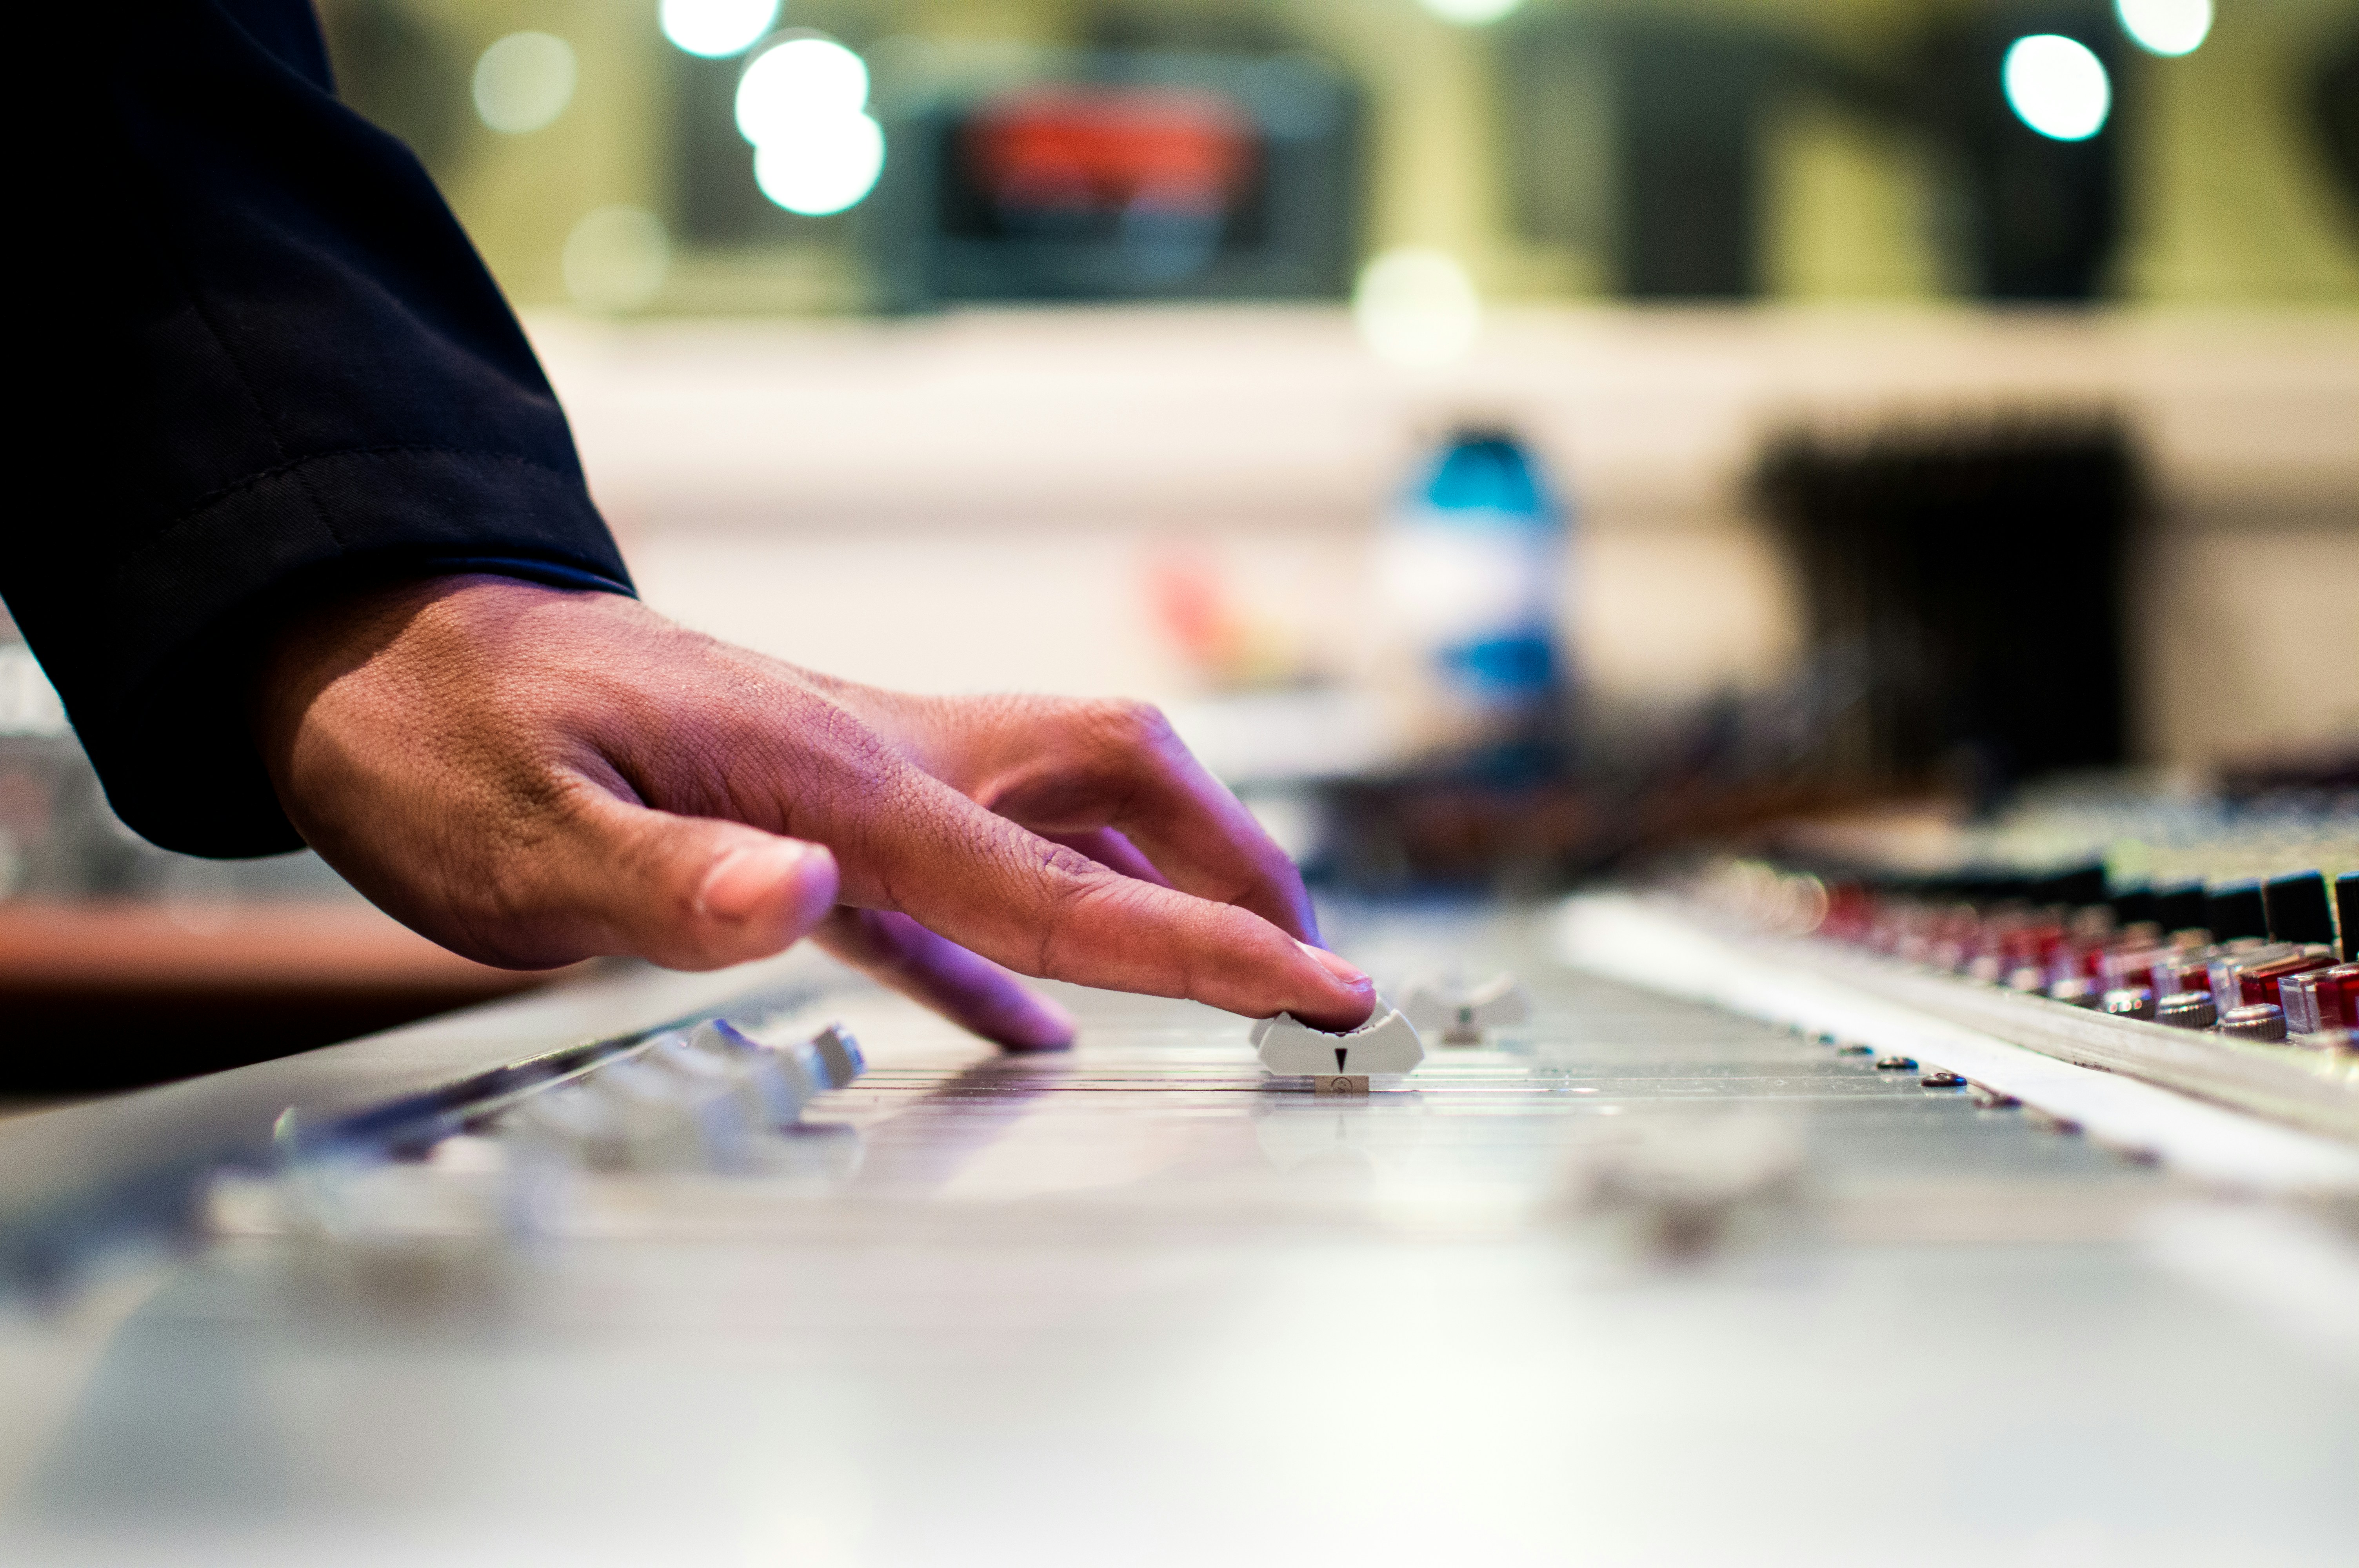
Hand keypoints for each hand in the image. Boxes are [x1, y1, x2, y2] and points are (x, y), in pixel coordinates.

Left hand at [252, 576, 1375, 1048]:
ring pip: (1056, 810)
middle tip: (1306, 958)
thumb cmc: (438, 739)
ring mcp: (848, 777)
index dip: (1201, 941)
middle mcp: (872, 759)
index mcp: (833, 778)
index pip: (1055, 881)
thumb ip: (665, 878)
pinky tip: (1036, 1014)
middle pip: (1112, 783)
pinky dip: (1020, 944)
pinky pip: (952, 880)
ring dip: (1155, 879)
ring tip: (1227, 961)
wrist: (380, 645)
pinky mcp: (803, 809)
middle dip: (1229, 864)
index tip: (1319, 985)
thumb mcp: (513, 834)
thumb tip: (805, 894)